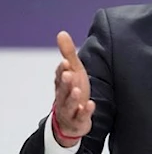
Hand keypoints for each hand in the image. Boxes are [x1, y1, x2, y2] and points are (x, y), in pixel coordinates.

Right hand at [52, 31, 94, 146]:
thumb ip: (68, 53)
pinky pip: (81, 117)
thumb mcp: (73, 71)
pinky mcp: (78, 121)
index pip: (60, 76)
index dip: (62, 70)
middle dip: (65, 82)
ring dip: (72, 97)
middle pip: (62, 90)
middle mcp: (63, 97)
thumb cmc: (73, 91)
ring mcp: (70, 110)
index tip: (65, 62)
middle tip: (68, 74)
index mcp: (62, 84)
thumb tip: (61, 33)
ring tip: (77, 90)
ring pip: (69, 104)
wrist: (70, 121)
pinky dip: (85, 112)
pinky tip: (90, 105)